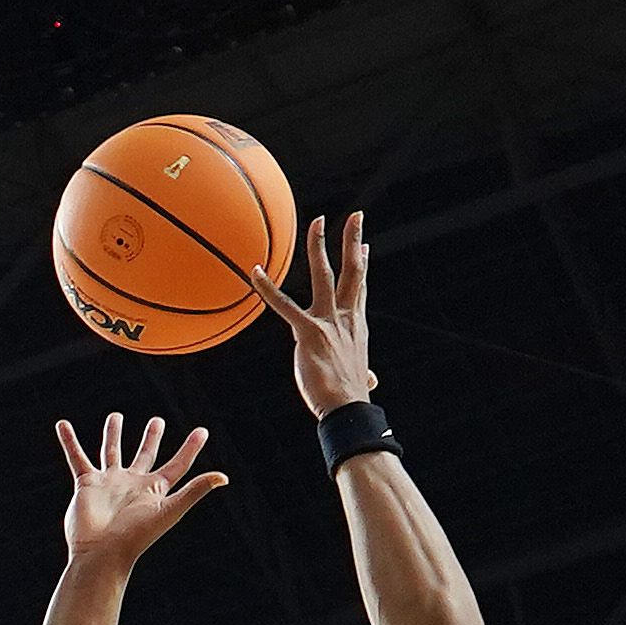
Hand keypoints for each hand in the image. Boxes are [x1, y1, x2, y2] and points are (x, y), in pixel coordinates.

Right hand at [53, 414, 222, 569]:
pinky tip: (63, 425)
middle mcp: (133, 484)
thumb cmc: (136, 535)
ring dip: (113, 435)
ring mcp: (109, 483)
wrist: (101, 552)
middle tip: (156, 421)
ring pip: (112, 452)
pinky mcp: (86, 483)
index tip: (202, 431)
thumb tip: (224, 477)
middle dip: (151, 438)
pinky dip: (69, 441)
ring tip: (115, 416)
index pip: (178, 464)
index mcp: (155, 490)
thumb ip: (195, 490)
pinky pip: (77, 457)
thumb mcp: (170, 509)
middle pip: (145, 455)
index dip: (191, 448)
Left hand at [263, 213, 379, 417]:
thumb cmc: (351, 397)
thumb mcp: (361, 379)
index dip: (362, 264)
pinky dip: (266, 288)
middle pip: (353, 270)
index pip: (359, 287)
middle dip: (353, 240)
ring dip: (319, 246)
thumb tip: (372, 382)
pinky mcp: (308, 332)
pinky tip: (254, 272)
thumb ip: (365, 374)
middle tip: (356, 216)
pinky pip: (283, 305)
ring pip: (324, 274)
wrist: (348, 408)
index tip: (364, 245)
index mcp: (356, 325)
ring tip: (317, 221)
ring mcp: (328, 321)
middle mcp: (345, 317)